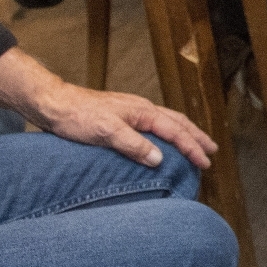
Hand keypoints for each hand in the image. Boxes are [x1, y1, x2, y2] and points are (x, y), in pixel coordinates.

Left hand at [36, 80, 217, 168]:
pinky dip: (168, 133)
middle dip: (196, 137)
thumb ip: (134, 144)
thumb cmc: (78, 116)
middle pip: (178, 122)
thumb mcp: (106, 132)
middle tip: (212, 151)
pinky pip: (155, 125)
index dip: (192, 147)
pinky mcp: (122, 118)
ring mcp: (132, 112)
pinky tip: (163, 140)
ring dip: (185, 133)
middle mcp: (142, 109)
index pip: (175, 131)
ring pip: (168, 122)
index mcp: (143, 112)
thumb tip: (160, 158)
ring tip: (196, 144)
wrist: (54, 104)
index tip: (206, 162)